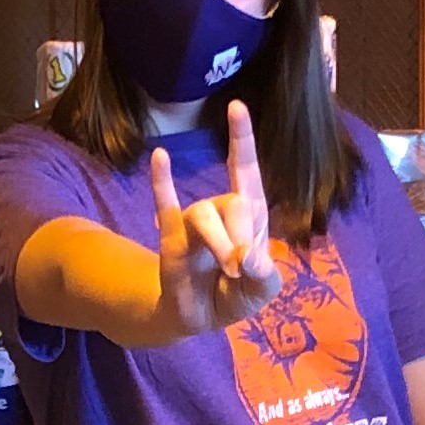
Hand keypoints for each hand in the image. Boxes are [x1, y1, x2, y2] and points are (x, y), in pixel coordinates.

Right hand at [143, 102, 284, 340]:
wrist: (199, 317)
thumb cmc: (236, 294)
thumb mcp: (262, 292)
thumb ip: (265, 276)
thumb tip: (250, 259)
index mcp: (249, 216)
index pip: (247, 171)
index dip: (242, 139)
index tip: (235, 106)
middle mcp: (221, 210)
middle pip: (234, 202)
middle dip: (240, 237)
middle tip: (240, 270)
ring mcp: (194, 220)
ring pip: (204, 214)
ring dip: (219, 243)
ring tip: (228, 270)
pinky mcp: (170, 235)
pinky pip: (164, 204)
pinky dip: (162, 181)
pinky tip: (160, 158)